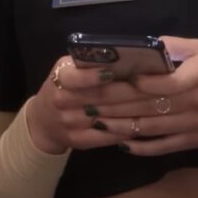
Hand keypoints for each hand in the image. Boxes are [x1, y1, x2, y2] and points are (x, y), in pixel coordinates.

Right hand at [26, 56, 152, 154]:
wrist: (43, 120)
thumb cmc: (63, 87)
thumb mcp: (68, 69)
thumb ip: (89, 63)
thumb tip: (127, 56)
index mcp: (61, 77)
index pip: (75, 77)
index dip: (94, 76)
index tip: (114, 73)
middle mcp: (62, 100)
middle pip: (99, 97)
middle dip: (128, 93)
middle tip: (155, 87)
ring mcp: (69, 123)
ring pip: (106, 118)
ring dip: (132, 113)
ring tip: (154, 105)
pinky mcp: (77, 141)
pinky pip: (105, 137)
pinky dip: (124, 131)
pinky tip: (142, 125)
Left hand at [86, 36, 197, 155]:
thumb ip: (173, 46)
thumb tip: (142, 47)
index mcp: (197, 76)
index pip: (163, 83)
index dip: (136, 83)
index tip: (109, 79)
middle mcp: (194, 102)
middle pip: (149, 106)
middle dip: (115, 105)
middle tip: (88, 102)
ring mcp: (191, 125)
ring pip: (151, 128)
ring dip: (120, 126)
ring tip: (95, 121)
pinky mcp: (190, 142)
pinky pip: (162, 147)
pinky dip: (140, 147)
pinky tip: (120, 143)